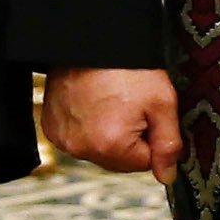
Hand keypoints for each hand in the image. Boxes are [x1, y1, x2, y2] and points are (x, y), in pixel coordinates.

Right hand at [43, 68, 182, 183]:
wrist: (93, 42)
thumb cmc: (130, 69)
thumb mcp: (162, 103)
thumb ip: (168, 144)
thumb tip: (168, 177)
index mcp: (109, 146)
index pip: (143, 163)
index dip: (153, 139)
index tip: (151, 115)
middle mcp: (80, 149)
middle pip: (118, 160)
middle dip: (132, 138)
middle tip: (133, 106)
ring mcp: (62, 140)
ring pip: (98, 150)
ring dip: (109, 134)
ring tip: (113, 102)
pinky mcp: (51, 128)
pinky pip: (78, 138)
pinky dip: (89, 126)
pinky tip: (95, 103)